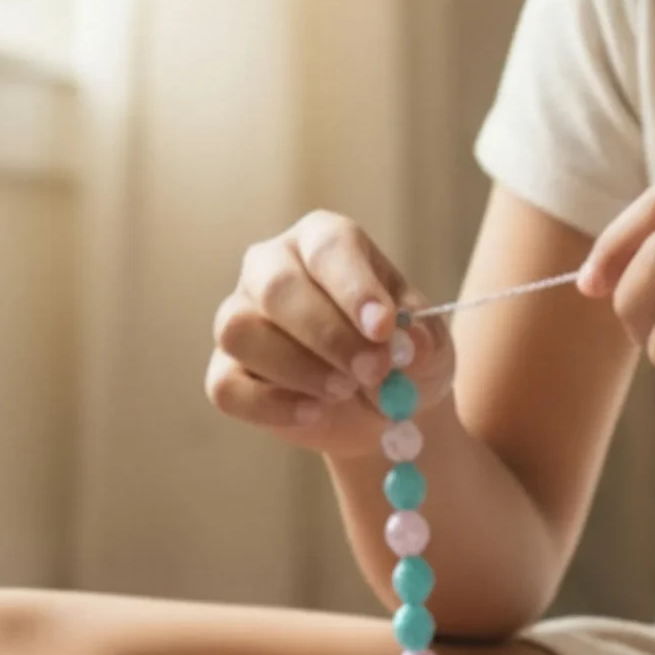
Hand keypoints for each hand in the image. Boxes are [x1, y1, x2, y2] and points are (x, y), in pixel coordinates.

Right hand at [206, 211, 454, 458]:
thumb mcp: (429, 347)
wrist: (380, 409)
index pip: (328, 247)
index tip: (385, 328)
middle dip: (328, 334)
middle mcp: (271, 268)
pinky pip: (228, 387)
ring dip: (298, 369)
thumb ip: (423, 342)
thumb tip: (413, 346)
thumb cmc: (402, 358)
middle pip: (277, 287)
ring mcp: (240, 317)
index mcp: (322, 241)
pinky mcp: (225, 370)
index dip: (355, 287)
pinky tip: (314, 414)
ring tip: (345, 391)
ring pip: (241, 332)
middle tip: (373, 371)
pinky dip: (272, 406)